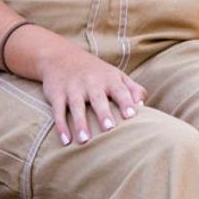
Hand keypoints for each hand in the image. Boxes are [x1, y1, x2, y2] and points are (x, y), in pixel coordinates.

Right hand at [15, 30, 145, 146]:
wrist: (61, 56)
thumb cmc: (96, 72)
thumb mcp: (116, 75)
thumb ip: (133, 89)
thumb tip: (142, 105)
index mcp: (109, 79)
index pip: (119, 90)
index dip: (126, 102)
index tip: (131, 115)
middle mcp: (91, 82)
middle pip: (97, 98)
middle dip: (103, 113)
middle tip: (109, 128)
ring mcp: (73, 88)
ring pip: (76, 106)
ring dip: (80, 123)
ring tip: (85, 140)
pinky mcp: (57, 94)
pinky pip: (58, 111)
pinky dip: (61, 126)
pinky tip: (66, 141)